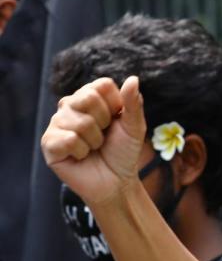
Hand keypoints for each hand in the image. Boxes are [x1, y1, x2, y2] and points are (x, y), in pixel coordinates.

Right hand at [40, 76, 147, 206]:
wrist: (116, 182)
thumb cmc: (123, 152)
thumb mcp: (134, 127)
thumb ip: (133, 104)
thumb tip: (133, 79)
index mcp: (89, 97)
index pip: (102, 85)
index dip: (115, 106)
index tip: (116, 121)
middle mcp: (69, 106)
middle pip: (88, 98)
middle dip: (104, 123)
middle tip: (104, 137)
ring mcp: (56, 123)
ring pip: (80, 122)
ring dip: (95, 141)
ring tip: (93, 148)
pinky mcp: (49, 143)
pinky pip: (68, 139)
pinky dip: (82, 151)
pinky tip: (80, 156)